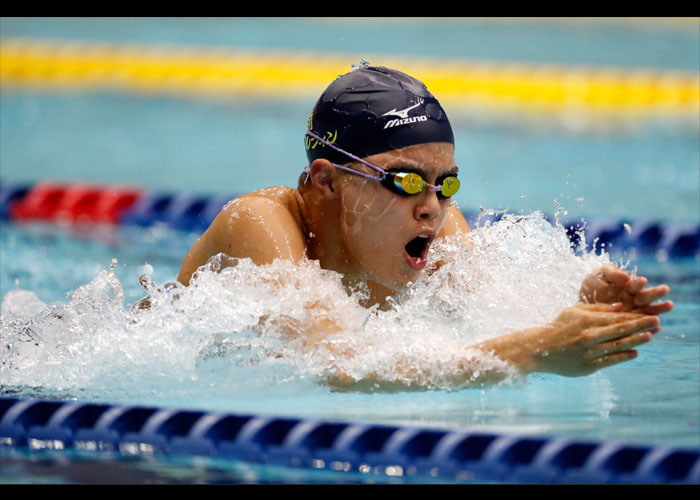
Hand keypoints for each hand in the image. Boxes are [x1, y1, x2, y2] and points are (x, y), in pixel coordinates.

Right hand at [515, 303, 659, 376]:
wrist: (540, 349)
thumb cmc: (559, 327)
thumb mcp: (574, 311)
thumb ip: (597, 309)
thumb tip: (620, 306)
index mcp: (586, 320)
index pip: (616, 318)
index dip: (635, 317)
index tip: (650, 314)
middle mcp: (589, 336)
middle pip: (620, 330)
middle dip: (640, 326)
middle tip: (657, 322)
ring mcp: (589, 352)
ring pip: (617, 345)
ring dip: (636, 341)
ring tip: (650, 336)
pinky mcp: (587, 366)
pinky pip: (609, 361)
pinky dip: (623, 356)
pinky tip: (634, 352)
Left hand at [579, 264, 672, 321]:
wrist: (582, 306)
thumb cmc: (593, 286)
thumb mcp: (599, 276)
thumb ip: (612, 273)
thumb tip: (626, 277)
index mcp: (627, 286)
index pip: (635, 284)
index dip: (638, 283)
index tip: (642, 280)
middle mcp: (634, 300)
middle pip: (646, 297)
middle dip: (655, 293)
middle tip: (664, 289)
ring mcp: (633, 313)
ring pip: (648, 312)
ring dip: (659, 309)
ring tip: (669, 305)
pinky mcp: (629, 326)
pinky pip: (640, 327)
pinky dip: (650, 328)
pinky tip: (657, 328)